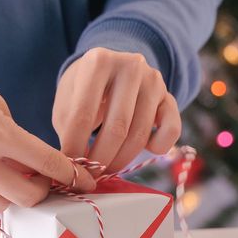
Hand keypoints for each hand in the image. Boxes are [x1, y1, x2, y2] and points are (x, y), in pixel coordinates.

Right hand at [0, 44, 94, 212]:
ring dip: (13, 193)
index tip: (85, 181)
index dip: (73, 176)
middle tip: (46, 177)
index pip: (49, 165)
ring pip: (1, 205)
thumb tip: (34, 166)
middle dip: (44, 188)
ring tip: (11, 173)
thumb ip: (16, 139)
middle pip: (28, 197)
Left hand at [53, 47, 181, 173]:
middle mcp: (130, 65)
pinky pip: (171, 130)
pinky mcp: (170, 97)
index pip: (83, 114)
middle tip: (90, 176)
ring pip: (140, 134)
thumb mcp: (66, 100)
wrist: (112, 70)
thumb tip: (76, 167)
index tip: (70, 168)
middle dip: (101, 160)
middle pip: (117, 127)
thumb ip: (68, 128)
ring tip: (107, 169)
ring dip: (122, 160)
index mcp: (98, 61)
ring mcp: (154, 80)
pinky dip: (158, 148)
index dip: (75, 147)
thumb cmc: (85, 90)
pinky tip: (144, 149)